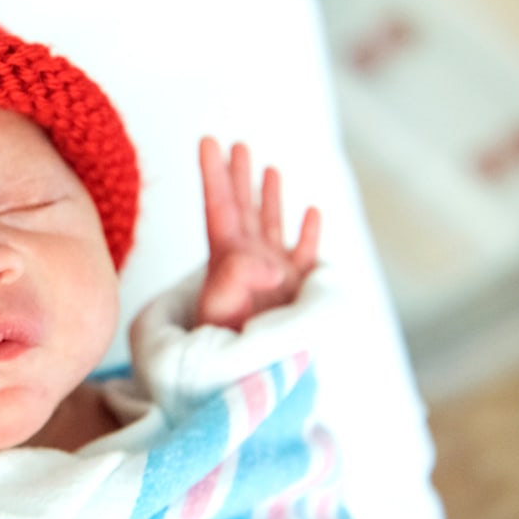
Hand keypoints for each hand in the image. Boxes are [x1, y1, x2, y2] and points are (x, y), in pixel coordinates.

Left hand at [195, 137, 319, 330]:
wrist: (244, 377)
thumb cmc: (222, 347)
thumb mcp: (219, 311)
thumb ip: (234, 281)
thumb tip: (268, 266)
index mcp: (225, 259)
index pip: (218, 208)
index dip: (213, 174)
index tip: (206, 141)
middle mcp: (249, 261)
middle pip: (243, 210)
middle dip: (239, 176)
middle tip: (236, 144)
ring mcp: (274, 274)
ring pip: (272, 227)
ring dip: (270, 198)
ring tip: (270, 169)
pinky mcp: (298, 291)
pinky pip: (305, 256)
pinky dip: (309, 234)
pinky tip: (312, 212)